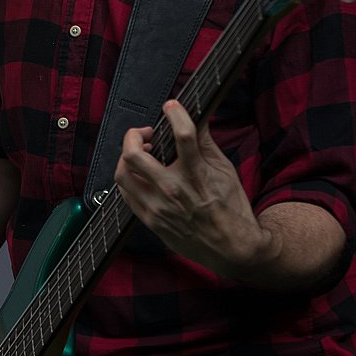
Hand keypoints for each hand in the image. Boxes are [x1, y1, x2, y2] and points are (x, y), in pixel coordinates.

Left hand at [114, 100, 276, 277]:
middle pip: (135, 155)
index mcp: (196, 175)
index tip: (172, 107)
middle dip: (134, 135)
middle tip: (145, 133)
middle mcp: (174, 191)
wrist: (232, 248)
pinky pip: (125, 194)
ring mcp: (159, 208)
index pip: (182, 135)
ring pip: (123, 174)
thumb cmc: (231, 209)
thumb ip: (206, 143)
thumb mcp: (225, 170)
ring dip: (127, 156)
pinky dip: (129, 178)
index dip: (175, 113)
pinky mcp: (151, 221)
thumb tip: (197, 119)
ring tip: (140, 153)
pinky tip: (140, 174)